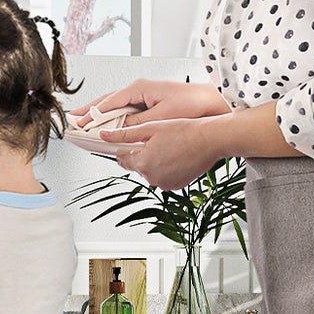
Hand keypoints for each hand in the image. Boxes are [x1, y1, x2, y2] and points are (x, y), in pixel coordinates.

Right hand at [72, 78, 231, 126]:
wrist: (213, 103)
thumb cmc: (192, 105)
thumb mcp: (160, 117)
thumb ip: (137, 123)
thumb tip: (117, 130)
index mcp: (139, 88)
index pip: (108, 102)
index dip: (91, 114)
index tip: (78, 123)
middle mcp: (139, 90)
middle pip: (107, 101)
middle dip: (89, 111)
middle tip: (72, 120)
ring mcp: (144, 96)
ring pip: (115, 106)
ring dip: (100, 115)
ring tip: (84, 123)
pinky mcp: (150, 104)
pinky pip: (126, 111)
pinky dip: (114, 118)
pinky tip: (108, 126)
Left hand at [101, 115, 226, 191]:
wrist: (210, 141)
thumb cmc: (184, 131)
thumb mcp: (151, 127)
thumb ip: (124, 134)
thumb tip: (103, 136)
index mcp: (142, 162)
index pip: (121, 158)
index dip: (125, 147)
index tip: (131, 140)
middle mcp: (151, 177)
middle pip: (136, 165)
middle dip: (141, 153)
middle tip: (156, 139)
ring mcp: (163, 184)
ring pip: (149, 171)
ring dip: (153, 161)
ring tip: (168, 146)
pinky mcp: (174, 186)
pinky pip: (162, 177)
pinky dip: (165, 168)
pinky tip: (175, 155)